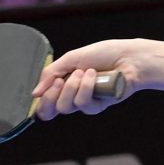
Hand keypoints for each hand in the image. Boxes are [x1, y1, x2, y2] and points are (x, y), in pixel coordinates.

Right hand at [33, 39, 149, 119]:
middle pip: (52, 110)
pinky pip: (84, 104)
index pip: (45, 104)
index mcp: (64, 84)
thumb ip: (50, 74)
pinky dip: (86, 88)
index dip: (41, 101)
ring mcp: (87, 102)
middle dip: (52, 93)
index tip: (43, 88)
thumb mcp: (71, 59)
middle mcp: (73, 95)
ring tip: (85, 72)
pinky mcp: (99, 106)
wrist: (129, 57)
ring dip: (72, 87)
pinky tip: (94, 76)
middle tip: (61, 80)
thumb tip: (34, 93)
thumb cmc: (104, 54)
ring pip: (66, 107)